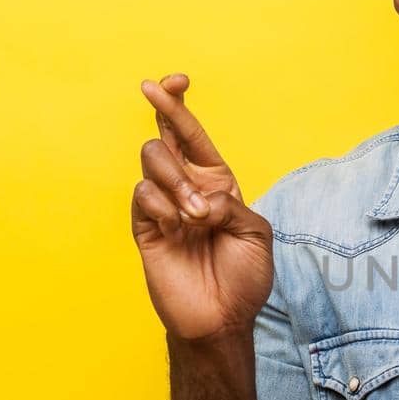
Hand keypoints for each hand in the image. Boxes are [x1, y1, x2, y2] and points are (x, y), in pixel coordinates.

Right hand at [130, 73, 273, 341]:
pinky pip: (142, 194)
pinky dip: (162, 206)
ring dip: (176, 184)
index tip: (172, 81)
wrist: (222, 318)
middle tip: (200, 195)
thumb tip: (198, 197)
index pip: (190, 133)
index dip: (178, 104)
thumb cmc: (244, 278)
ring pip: (151, 160)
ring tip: (194, 220)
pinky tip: (175, 230)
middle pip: (164, 138)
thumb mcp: (256, 232)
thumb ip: (230, 203)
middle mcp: (186, 189)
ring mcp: (162, 207)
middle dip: (175, 141)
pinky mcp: (144, 227)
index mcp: (216, 183)